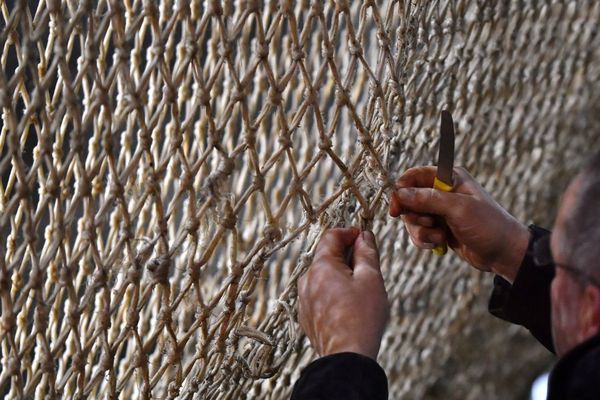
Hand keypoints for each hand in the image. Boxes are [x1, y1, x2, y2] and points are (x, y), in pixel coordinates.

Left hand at [297, 228, 389, 360]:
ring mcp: (304, 299)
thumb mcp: (371, 279)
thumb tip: (364, 236)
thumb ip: (367, 253)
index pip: (331, 236)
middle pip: (326, 256)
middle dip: (346, 255)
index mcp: (321, 267)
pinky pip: (319, 294)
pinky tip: (349, 306)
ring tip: (360, 290)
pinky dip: (333, 292)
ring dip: (340, 275)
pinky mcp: (306, 315)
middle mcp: (307, 280)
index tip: (364, 238)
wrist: (346, 358)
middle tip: (367, 266)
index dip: (349, 233)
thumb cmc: (361, 318)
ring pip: (322, 276)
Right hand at [389, 166, 529, 282]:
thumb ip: (427, 199)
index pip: (415, 176)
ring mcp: (440, 212)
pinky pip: (419, 232)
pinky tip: (440, 244)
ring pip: (412, 219)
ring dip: (421, 230)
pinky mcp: (439, 229)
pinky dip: (425, 240)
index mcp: (449, 178)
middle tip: (427, 223)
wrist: (504, 253)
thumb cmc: (487, 225)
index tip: (396, 207)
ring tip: (438, 236)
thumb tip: (399, 193)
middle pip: (409, 199)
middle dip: (413, 215)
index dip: (402, 189)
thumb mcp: (457, 209)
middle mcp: (442, 192)